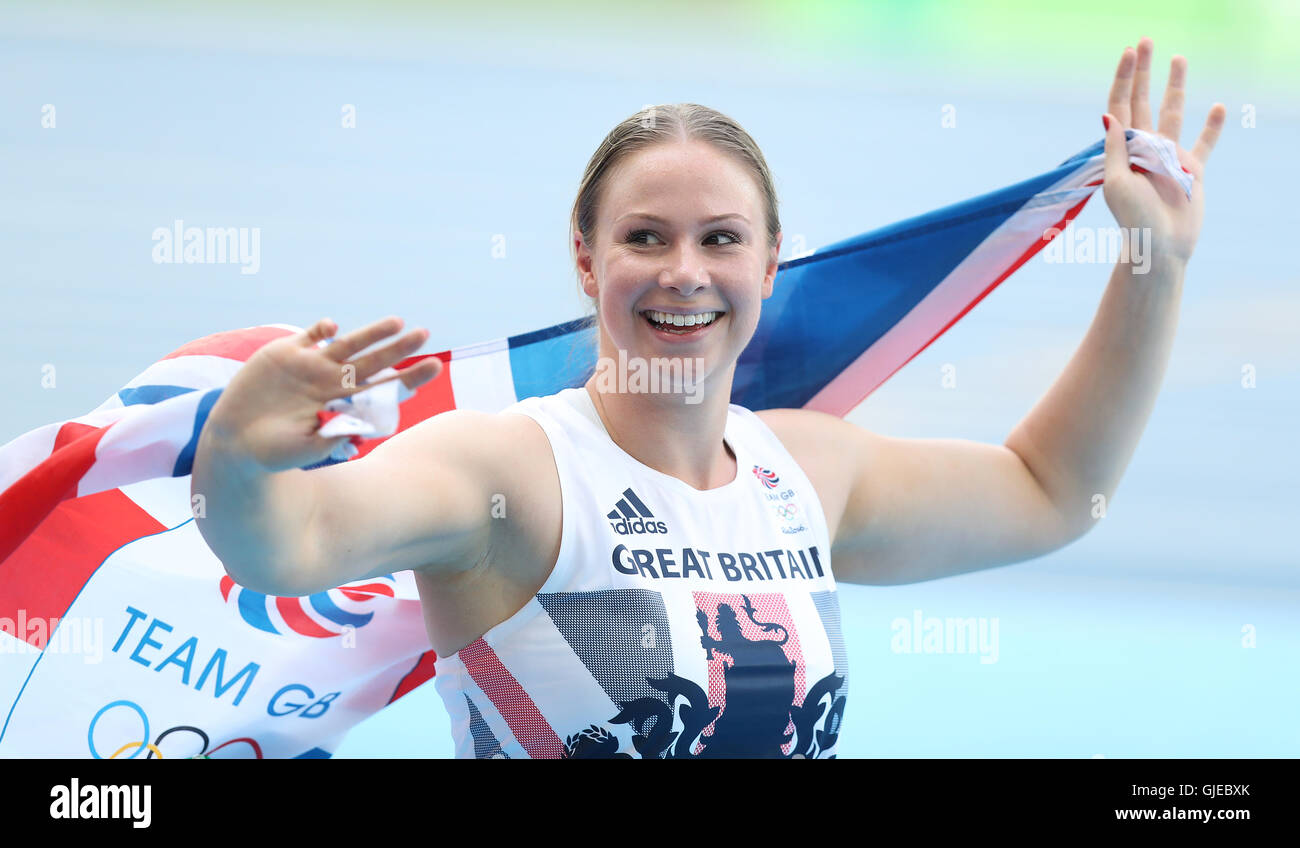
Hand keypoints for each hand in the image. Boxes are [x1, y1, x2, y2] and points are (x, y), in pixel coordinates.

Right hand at [206, 316, 441, 471]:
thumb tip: (362, 427)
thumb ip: (332, 437)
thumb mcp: (307, 450)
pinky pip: (307, 336)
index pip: (383, 388)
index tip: (435, 366)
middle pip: (373, 362)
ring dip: (372, 333)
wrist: (235, 442)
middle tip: (425, 335)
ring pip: (348, 344)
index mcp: (342, 404)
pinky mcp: (283, 353)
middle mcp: (331, 381)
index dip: (408, 378)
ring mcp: (309, 365)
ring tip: (398, 323)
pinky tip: (332, 329)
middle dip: (399, 349)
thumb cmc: (274, 453)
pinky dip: (321, 331)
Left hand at [1101, 37, 1225, 265]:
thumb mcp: (1115, 183)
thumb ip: (1113, 149)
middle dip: (1145, 72)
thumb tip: (1109, 115)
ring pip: (1173, 114)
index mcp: (1122, 151)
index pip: (1121, 107)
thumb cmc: (1133, 219)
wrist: (1161, 245)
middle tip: (1146, 43)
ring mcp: (1169, 157)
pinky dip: (1212, 126)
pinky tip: (1217, 107)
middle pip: (1144, 102)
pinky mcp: (1193, 169)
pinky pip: (1204, 143)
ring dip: (1176, 86)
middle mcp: (1144, 149)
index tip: (1129, 53)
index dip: (1124, 80)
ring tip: (1179, 60)